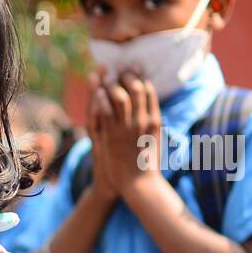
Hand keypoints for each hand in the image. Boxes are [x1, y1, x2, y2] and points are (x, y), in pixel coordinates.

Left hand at [87, 69, 160, 200]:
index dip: (140, 76)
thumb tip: (152, 112)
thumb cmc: (147, 165)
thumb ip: (152, 124)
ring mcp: (127, 128)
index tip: (134, 68)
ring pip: (119, 96)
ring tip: (105, 77)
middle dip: (126, 75)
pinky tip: (96, 92)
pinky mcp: (112, 136)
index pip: (149, 91)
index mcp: (155, 120)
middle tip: (118, 68)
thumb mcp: (154, 140)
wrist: (139, 185)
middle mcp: (142, 120)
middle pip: (135, 88)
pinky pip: (105, 111)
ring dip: (111, 84)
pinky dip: (101, 99)